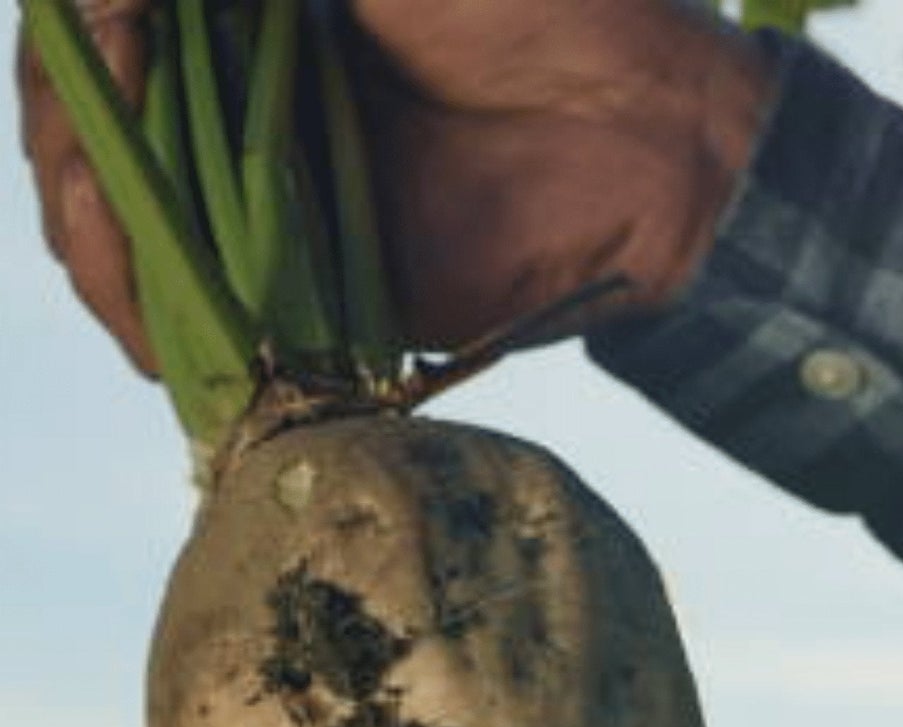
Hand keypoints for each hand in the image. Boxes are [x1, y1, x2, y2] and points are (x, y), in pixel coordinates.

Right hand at [17, 0, 774, 369]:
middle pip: (94, 147)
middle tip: (108, 121)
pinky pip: (210, 330)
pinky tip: (146, 290)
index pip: (95, 52)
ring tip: (111, 211)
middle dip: (75, 141)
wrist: (643, 134)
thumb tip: (97, 4)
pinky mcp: (322, 307)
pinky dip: (155, 315)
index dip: (72, 56)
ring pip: (129, 239)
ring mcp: (279, 220)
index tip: (113, 31)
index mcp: (247, 31)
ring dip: (97, 228)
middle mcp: (246, 125)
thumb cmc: (529, 6)